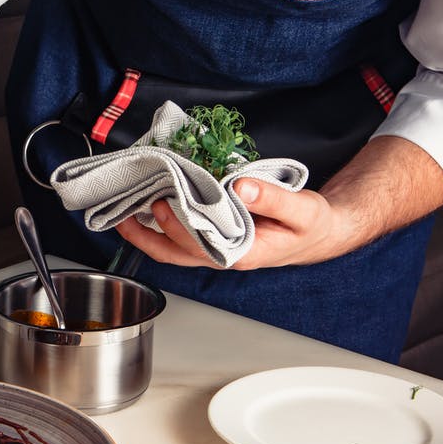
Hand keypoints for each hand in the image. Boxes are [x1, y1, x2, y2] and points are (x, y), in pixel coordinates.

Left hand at [113, 136, 442, 268]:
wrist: (321, 232)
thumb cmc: (312, 225)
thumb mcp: (303, 210)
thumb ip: (273, 199)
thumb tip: (241, 187)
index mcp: (242, 254)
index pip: (200, 245)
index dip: (178, 227)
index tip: (165, 203)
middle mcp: (224, 256)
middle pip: (176, 252)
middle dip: (149, 232)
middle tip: (134, 203)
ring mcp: (217, 250)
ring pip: (173, 250)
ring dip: (146, 234)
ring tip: (121, 214)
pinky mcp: (215, 239)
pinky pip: (180, 239)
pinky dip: (159, 228)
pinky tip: (143, 212)